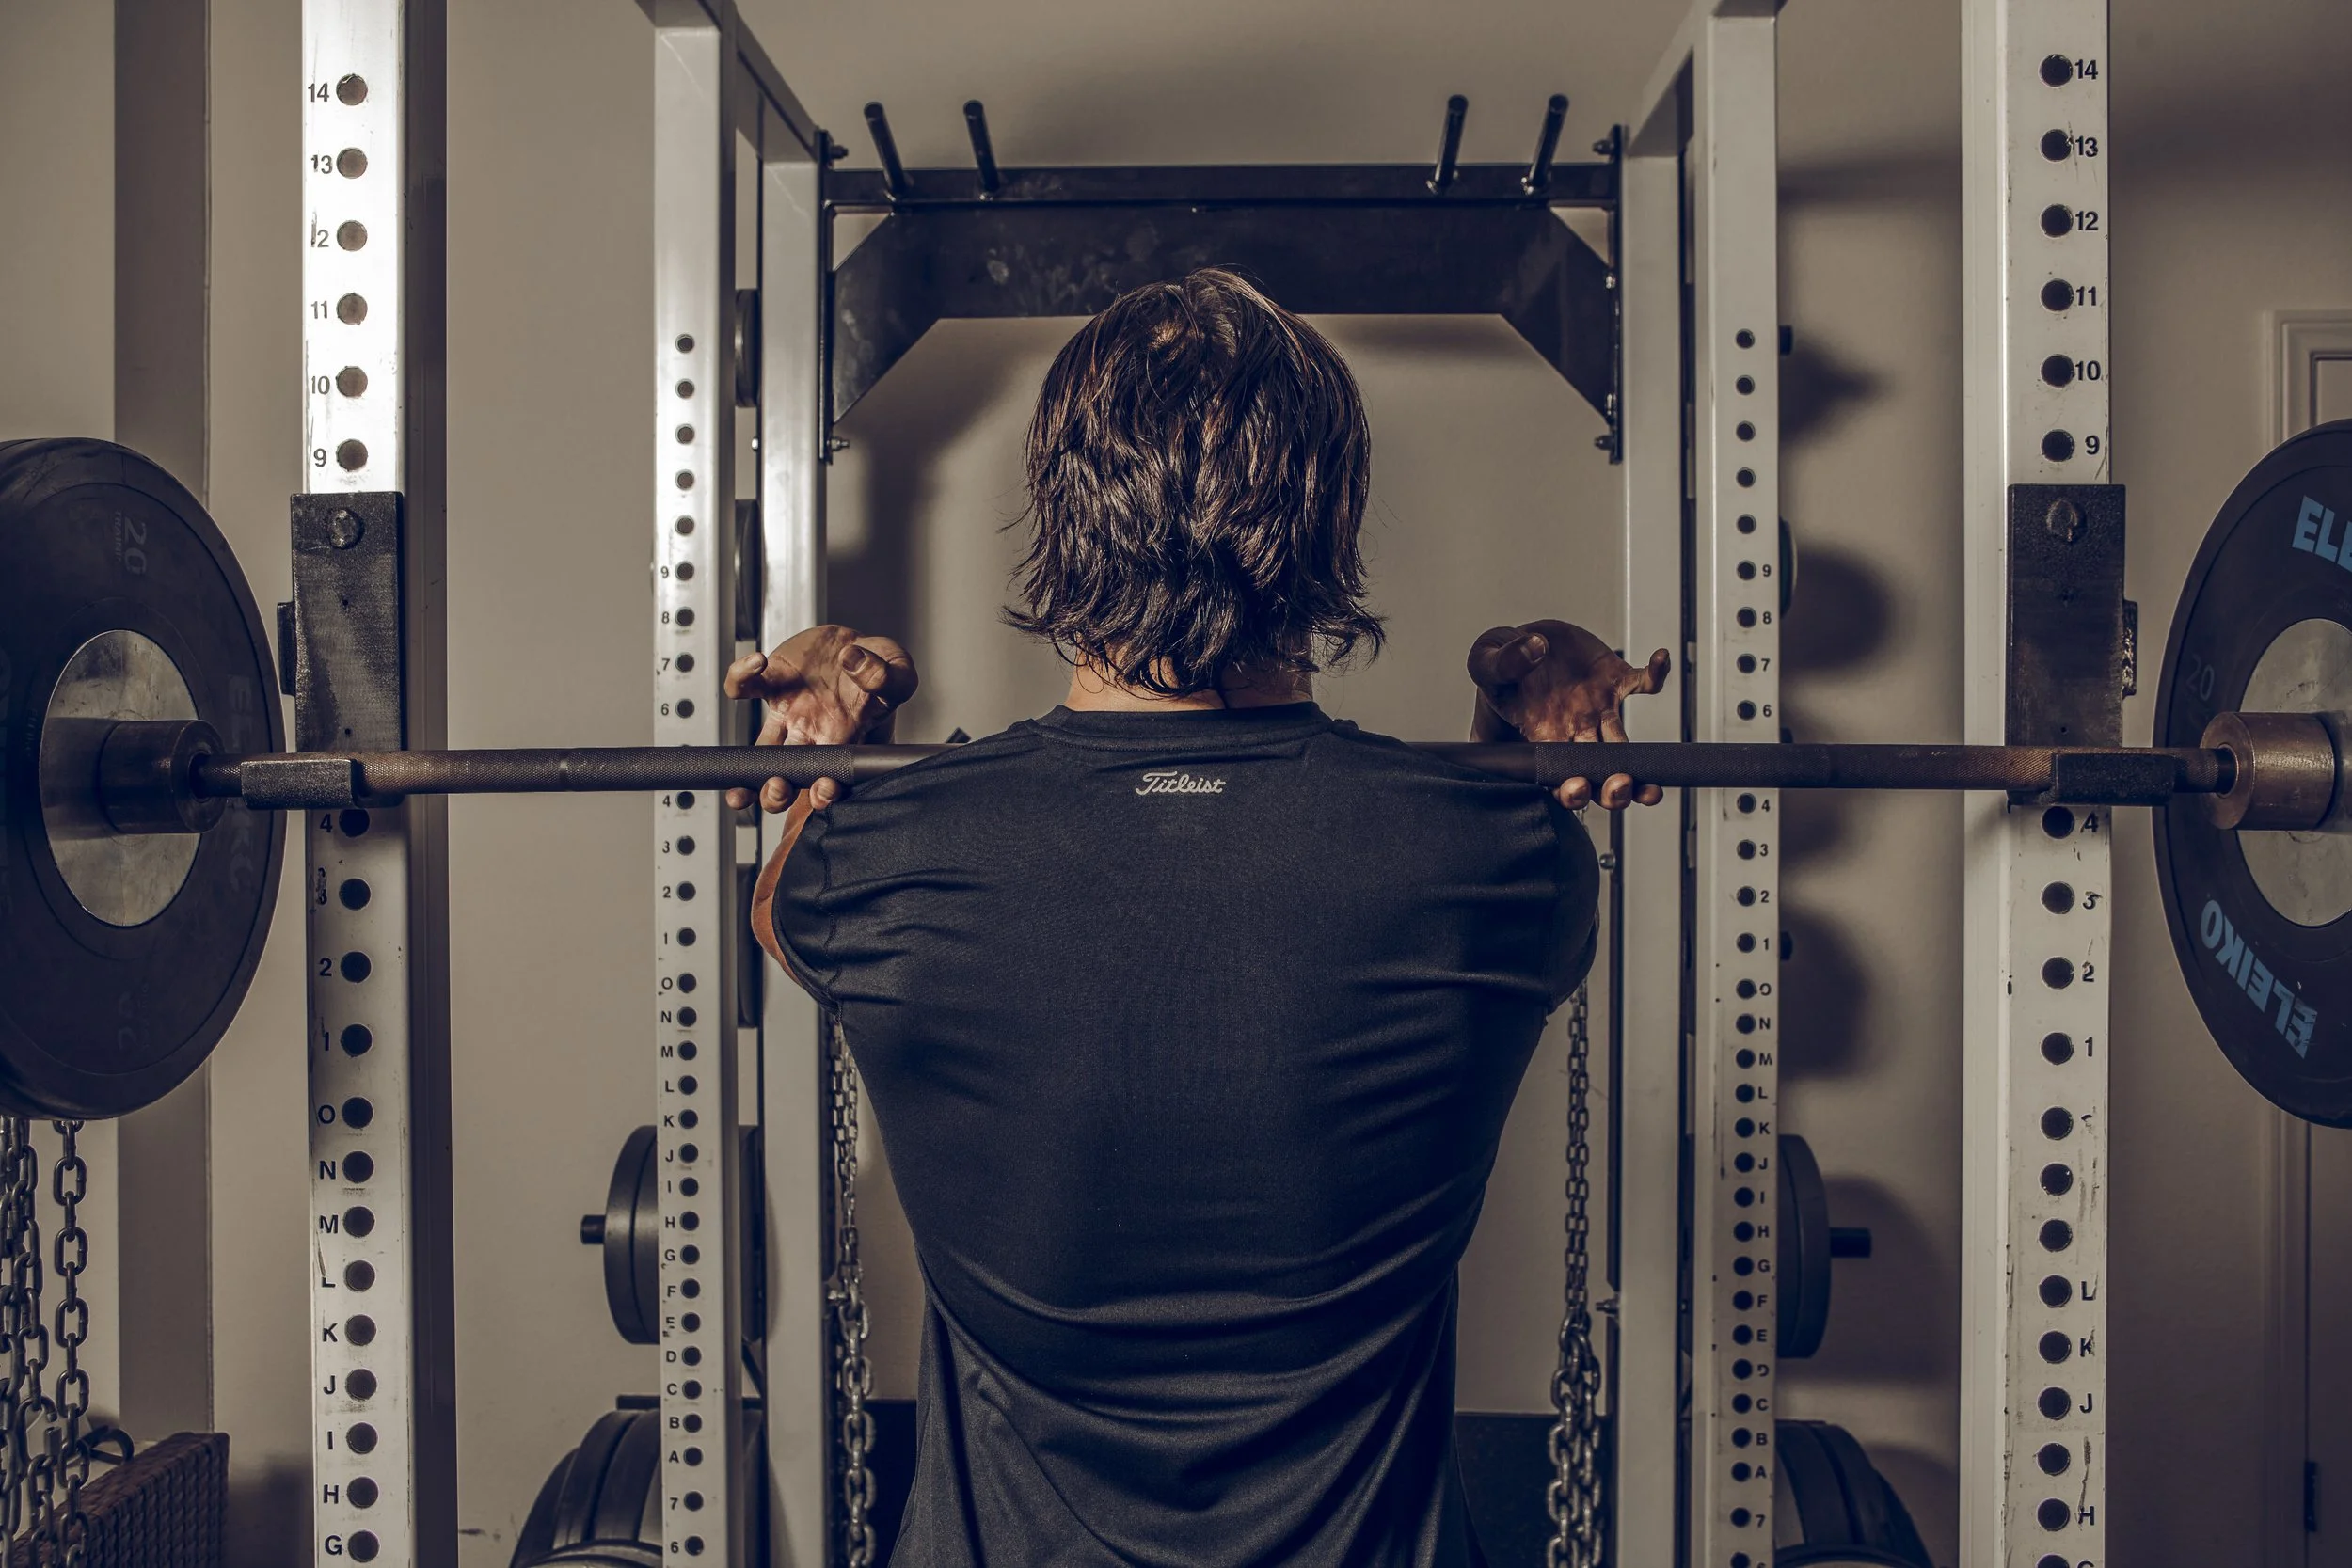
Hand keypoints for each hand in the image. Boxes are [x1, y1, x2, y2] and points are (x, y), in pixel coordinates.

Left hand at [723, 625, 917, 812]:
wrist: (857, 642)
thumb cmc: (880, 667)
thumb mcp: (898, 672)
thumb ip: (886, 675)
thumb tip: (854, 663)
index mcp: (844, 738)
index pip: (831, 777)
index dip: (824, 792)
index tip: (823, 790)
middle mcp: (811, 733)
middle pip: (787, 776)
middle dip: (776, 793)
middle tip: (777, 788)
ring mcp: (787, 713)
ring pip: (758, 751)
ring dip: (744, 768)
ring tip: (738, 783)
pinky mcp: (771, 683)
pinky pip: (744, 688)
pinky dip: (741, 677)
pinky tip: (756, 663)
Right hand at [1468, 620, 1671, 810]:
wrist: (1523, 645)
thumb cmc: (1500, 666)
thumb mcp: (1485, 662)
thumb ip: (1503, 663)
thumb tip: (1533, 649)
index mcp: (1542, 735)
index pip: (1558, 775)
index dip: (1571, 789)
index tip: (1577, 787)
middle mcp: (1575, 729)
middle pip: (1599, 771)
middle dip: (1613, 787)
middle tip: (1621, 786)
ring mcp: (1598, 709)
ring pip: (1623, 743)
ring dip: (1643, 760)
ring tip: (1654, 779)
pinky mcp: (1614, 681)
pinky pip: (1643, 682)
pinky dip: (1656, 673)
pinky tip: (1660, 659)